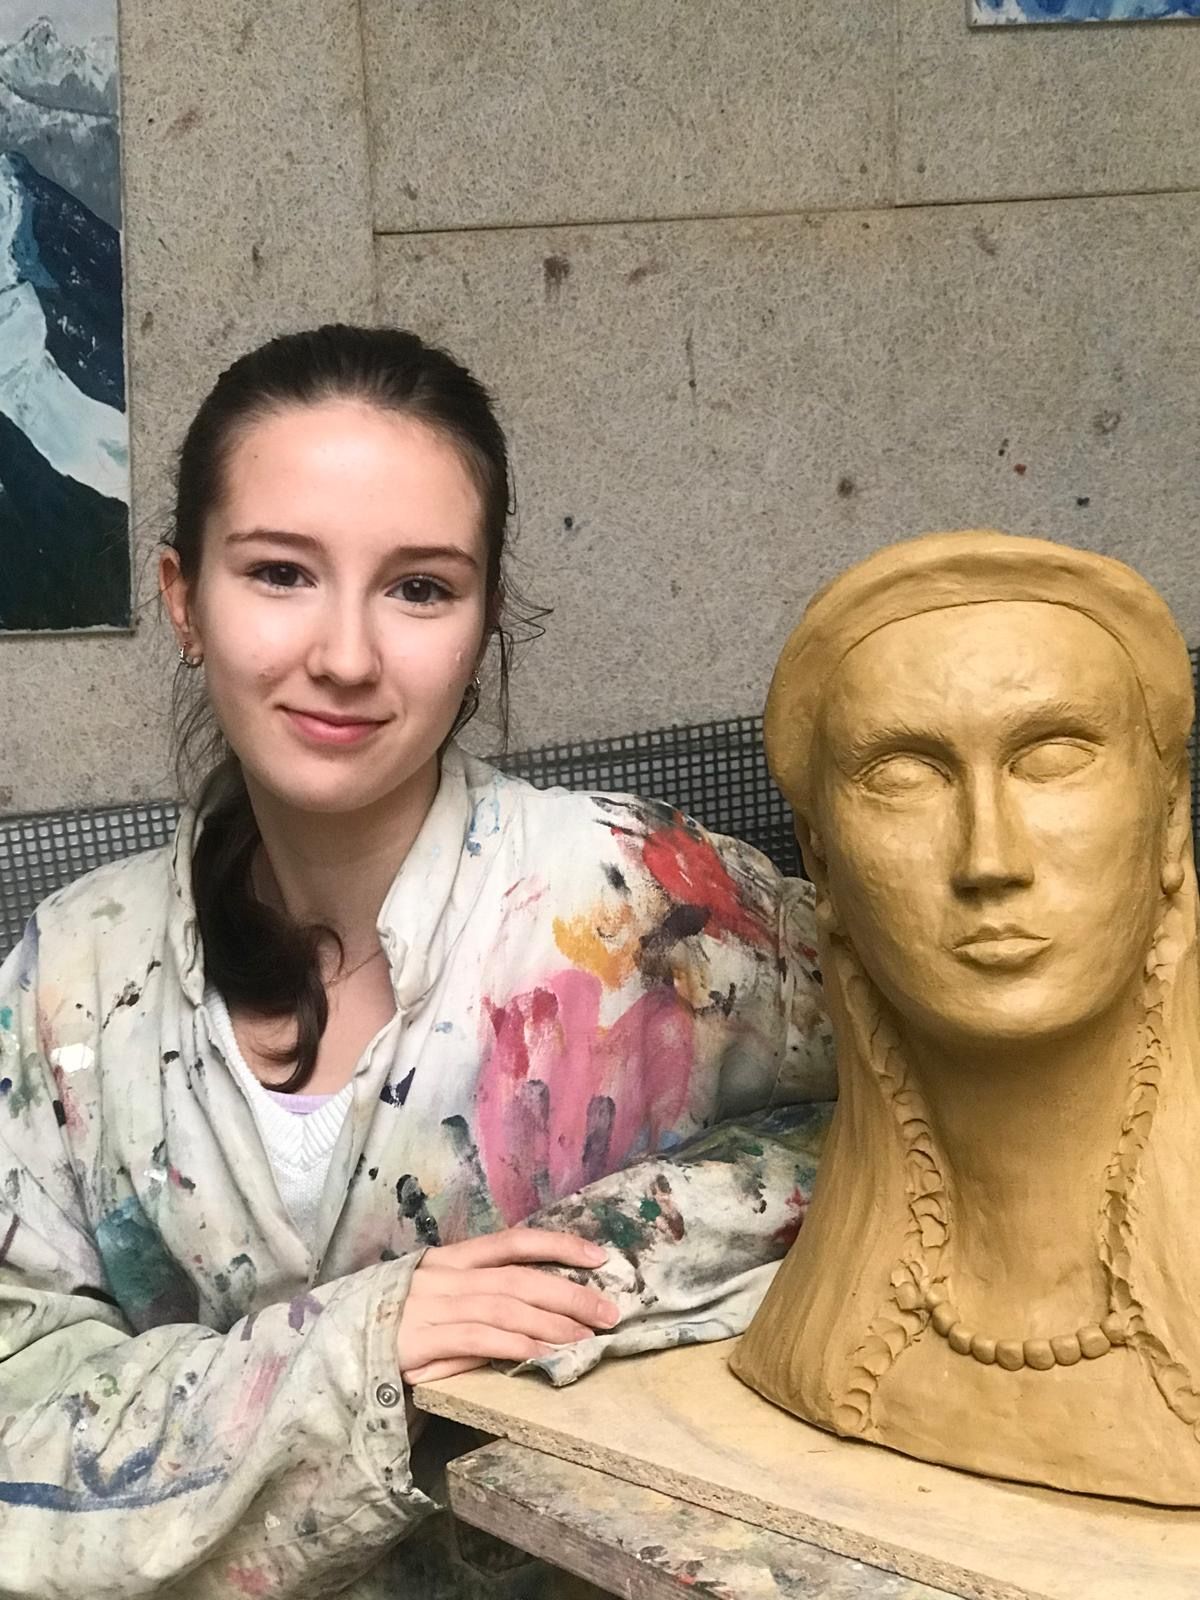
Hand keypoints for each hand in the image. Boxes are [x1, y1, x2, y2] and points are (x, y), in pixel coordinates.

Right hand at [396, 1226, 619, 1385]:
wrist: (327, 1350)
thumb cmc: (387, 1327)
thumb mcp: (433, 1303)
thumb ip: (474, 1305)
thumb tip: (530, 1316)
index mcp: (449, 1259)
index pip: (512, 1242)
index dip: (558, 1244)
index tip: (600, 1256)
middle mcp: (443, 1276)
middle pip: (518, 1278)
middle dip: (569, 1292)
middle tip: (609, 1310)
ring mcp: (430, 1306)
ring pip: (504, 1307)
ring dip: (551, 1322)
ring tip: (587, 1337)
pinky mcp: (419, 1340)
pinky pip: (477, 1339)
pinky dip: (514, 1345)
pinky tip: (541, 1354)